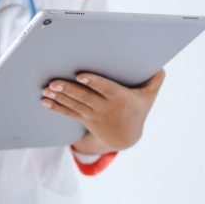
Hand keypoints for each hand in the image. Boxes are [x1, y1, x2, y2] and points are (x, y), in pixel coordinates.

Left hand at [41, 69, 165, 151]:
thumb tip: (160, 65)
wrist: (125, 137)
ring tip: (46, 90)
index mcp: (120, 99)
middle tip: (53, 83)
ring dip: (59, 98)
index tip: (81, 76)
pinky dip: (56, 107)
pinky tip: (44, 100)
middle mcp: (105, 108)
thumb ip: (155, 80)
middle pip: (85, 97)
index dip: (94, 82)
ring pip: (74, 105)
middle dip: (68, 90)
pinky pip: (68, 113)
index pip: (105, 89)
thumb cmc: (137, 109)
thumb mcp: (149, 96)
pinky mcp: (84, 119)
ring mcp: (93, 115)